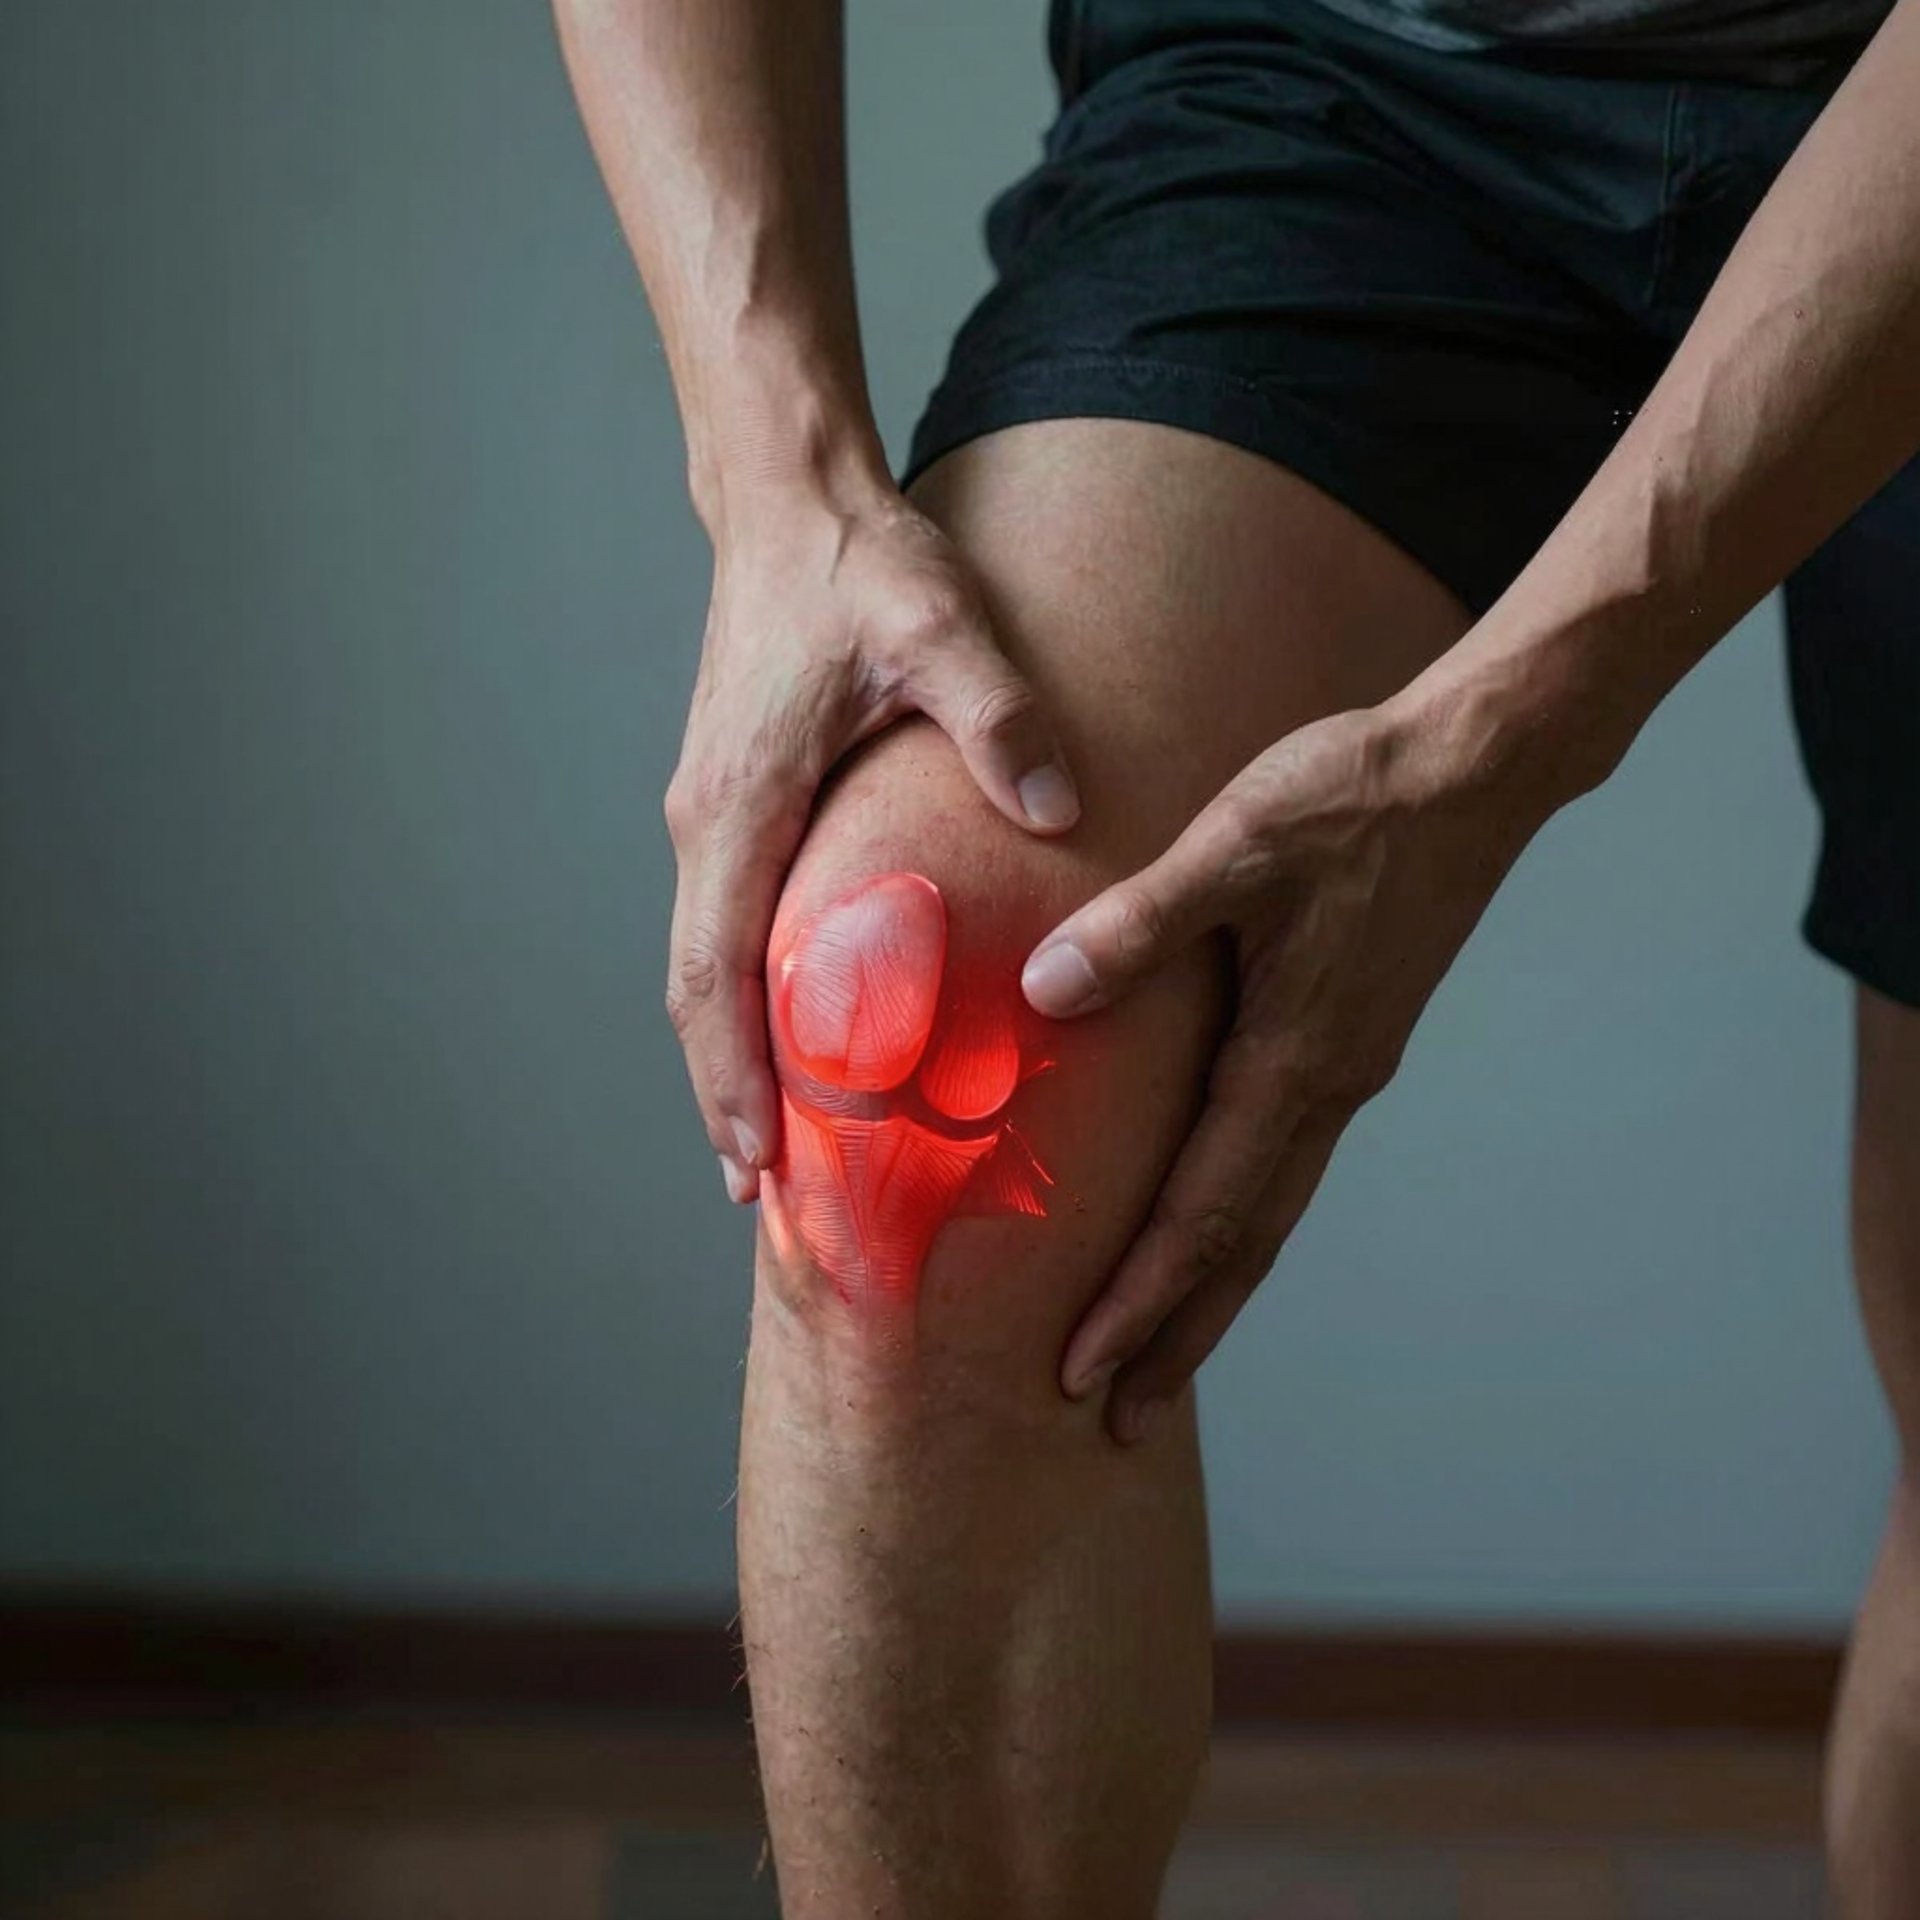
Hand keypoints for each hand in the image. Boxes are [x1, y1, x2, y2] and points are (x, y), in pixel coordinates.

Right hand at [666, 474, 1078, 1202]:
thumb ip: (1000, 718)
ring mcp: (712, 811)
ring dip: (730, 1053)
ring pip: (704, 962)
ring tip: (775, 1144)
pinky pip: (727, 922)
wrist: (787, 496)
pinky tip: (795, 1032)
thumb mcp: (938, 627)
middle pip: (694, 991)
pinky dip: (746, 996)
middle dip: (723, 1096)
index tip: (755, 1164)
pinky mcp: (736, 797)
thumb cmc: (852, 562)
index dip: (728, 1075)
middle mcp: (707, 820)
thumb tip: (1054, 812)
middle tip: (763, 1196)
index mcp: (740, 802)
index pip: (714, 971)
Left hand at [1020, 693, 1556, 1442]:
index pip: (1207, 1212)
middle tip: (1117, 1418)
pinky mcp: (1348, 1038)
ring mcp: (1346, 1069)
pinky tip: (1208, 1224)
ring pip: (1269, 1212)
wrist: (1474, 769)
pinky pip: (1282, 1162)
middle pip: (1246, 1245)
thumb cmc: (1356, 797)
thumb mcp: (1237, 844)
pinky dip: (1238, 1221)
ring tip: (1157, 1357)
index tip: (1081, 1370)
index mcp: (1297, 1058)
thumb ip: (1142, 922)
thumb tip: (1046, 994)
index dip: (1143, 1298)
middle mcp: (1328, 1086)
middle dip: (1179, 1336)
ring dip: (1210, 1291)